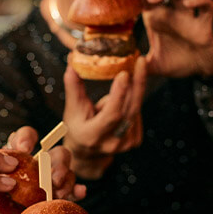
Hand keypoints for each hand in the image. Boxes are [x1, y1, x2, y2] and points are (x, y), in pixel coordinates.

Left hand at [5, 126, 86, 200]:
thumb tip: (2, 170)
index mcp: (22, 152)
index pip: (28, 135)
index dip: (27, 138)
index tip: (24, 148)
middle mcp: (42, 161)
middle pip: (58, 153)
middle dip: (58, 163)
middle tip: (51, 178)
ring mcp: (53, 178)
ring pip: (68, 171)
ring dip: (66, 180)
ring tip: (59, 193)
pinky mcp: (58, 194)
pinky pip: (73, 191)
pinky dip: (77, 191)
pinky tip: (80, 192)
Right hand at [62, 57, 146, 178]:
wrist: (86, 152)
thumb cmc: (77, 126)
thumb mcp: (72, 108)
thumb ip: (73, 86)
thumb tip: (72, 61)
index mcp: (92, 136)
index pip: (111, 115)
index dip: (119, 94)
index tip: (124, 73)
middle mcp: (112, 143)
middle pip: (130, 110)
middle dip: (137, 84)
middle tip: (141, 62)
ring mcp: (125, 144)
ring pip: (135, 109)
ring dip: (133, 90)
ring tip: (127, 76)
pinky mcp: (135, 141)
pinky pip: (138, 113)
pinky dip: (132, 101)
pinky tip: (125, 96)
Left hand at [117, 0, 212, 76]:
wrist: (202, 67)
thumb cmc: (178, 60)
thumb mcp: (151, 64)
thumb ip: (136, 65)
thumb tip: (119, 74)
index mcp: (155, 14)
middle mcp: (170, 9)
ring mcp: (187, 13)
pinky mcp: (205, 21)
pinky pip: (207, 4)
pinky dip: (199, 0)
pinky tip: (188, 4)